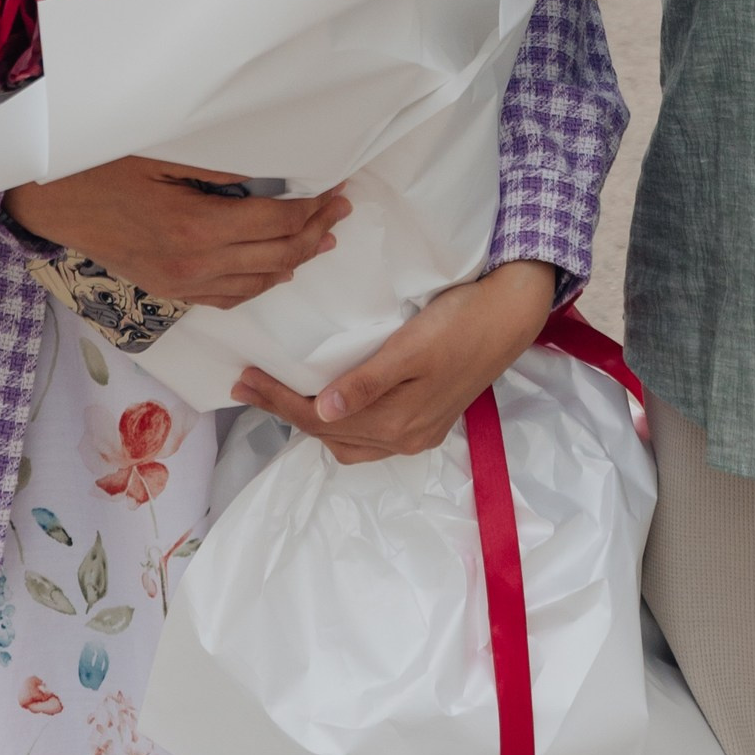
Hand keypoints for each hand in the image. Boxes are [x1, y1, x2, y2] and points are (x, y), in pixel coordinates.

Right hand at [5, 162, 348, 309]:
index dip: (314, 207)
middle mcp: (195, 264)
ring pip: (259, 282)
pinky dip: (262, 285)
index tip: (336, 190)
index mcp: (197, 226)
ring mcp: (182, 283)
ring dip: (296, 260)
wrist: (52, 205)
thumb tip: (274, 168)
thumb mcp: (162, 155)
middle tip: (341, 210)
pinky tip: (277, 270)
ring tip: (322, 239)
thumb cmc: (102, 169)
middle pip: (277, 254)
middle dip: (316, 232)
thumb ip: (220, 166)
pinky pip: (229, 298)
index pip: (277, 221)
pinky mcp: (170, 290)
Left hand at [233, 260, 556, 461]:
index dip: (277, 401)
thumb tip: (322, 412)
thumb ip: (368, 382)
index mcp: (398, 423)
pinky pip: (372, 434)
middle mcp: (406, 437)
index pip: (318, 420)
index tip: (243, 379)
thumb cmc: (460, 322)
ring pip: (349, 440)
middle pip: (328, 433)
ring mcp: (419, 432)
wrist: (512, 314)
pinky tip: (334, 401)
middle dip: (285, 410)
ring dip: (312, 421)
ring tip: (282, 393)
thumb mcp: (412, 348)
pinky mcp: (429, 418)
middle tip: (249, 383)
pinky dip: (344, 422)